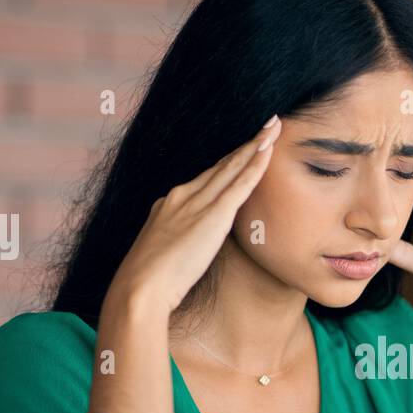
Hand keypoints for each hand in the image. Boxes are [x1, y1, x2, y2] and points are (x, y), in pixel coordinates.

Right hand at [109, 115, 282, 313]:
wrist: (139, 288)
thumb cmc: (148, 283)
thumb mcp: (162, 255)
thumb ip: (177, 243)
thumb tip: (188, 248)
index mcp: (170, 205)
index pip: (206, 178)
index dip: (228, 161)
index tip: (244, 147)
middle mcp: (182, 196)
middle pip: (221, 165)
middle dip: (245, 144)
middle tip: (267, 123)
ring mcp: (197, 203)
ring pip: (232, 167)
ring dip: (255, 145)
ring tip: (273, 126)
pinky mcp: (213, 215)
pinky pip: (239, 184)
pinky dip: (255, 165)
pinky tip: (268, 149)